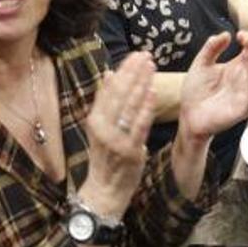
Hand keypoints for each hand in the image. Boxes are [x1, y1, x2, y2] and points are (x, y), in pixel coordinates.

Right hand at [79, 51, 156, 219]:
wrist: (104, 191)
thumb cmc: (105, 157)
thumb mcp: (100, 128)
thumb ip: (105, 102)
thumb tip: (108, 74)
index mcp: (95, 119)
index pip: (110, 88)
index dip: (123, 70)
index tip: (135, 55)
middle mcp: (102, 127)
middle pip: (119, 93)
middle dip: (133, 72)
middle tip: (146, 55)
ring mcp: (115, 139)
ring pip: (129, 106)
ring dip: (141, 84)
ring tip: (151, 67)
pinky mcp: (129, 150)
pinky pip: (139, 125)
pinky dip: (145, 108)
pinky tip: (152, 93)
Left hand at [178, 32, 247, 143]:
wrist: (188, 116)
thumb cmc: (195, 91)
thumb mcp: (201, 64)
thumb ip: (211, 48)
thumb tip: (225, 33)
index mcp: (236, 67)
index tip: (238, 35)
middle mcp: (244, 78)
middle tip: (245, 41)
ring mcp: (244, 93)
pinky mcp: (242, 108)